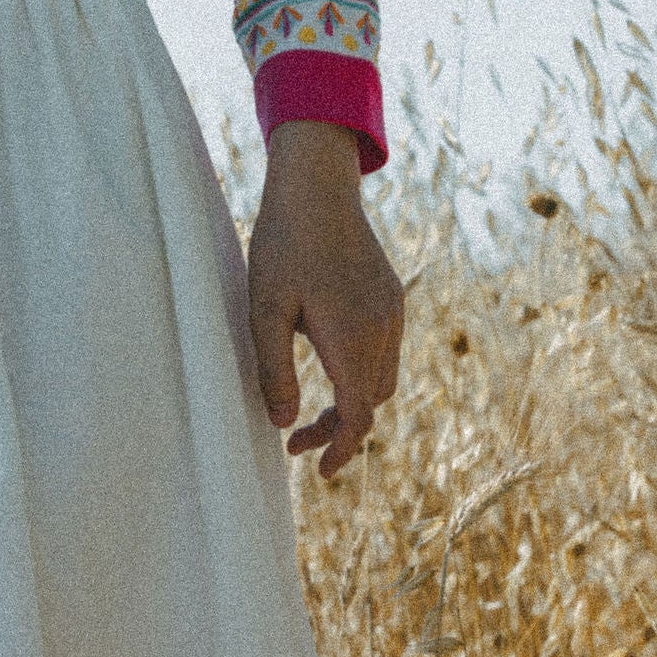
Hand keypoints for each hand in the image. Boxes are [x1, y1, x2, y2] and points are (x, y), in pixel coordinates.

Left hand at [247, 121, 403, 479]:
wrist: (317, 186)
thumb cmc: (282, 245)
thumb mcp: (264, 310)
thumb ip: (274, 371)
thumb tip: (283, 424)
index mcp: (353, 339)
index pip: (357, 417)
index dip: (339, 449)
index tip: (317, 470)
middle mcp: (382, 329)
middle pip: (372, 403)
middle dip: (339, 431)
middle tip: (296, 442)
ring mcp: (392, 310)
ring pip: (382, 379)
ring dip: (353, 403)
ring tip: (312, 410)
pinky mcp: (390, 295)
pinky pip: (385, 350)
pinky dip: (362, 373)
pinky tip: (330, 363)